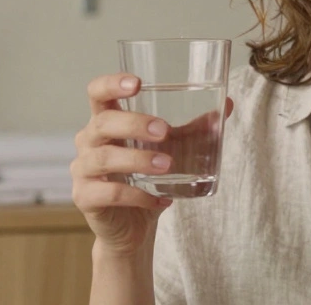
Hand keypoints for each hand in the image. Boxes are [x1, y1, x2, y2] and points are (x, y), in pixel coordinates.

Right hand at [72, 72, 233, 256]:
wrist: (132, 227)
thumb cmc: (146, 178)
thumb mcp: (171, 149)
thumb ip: (194, 129)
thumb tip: (227, 105)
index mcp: (105, 121)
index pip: (97, 93)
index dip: (111, 84)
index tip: (137, 83)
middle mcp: (88, 141)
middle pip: (103, 123)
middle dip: (134, 124)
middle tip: (164, 131)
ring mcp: (83, 170)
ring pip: (104, 158)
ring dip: (137, 159)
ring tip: (167, 165)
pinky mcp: (85, 198)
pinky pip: (109, 193)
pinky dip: (137, 196)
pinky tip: (160, 200)